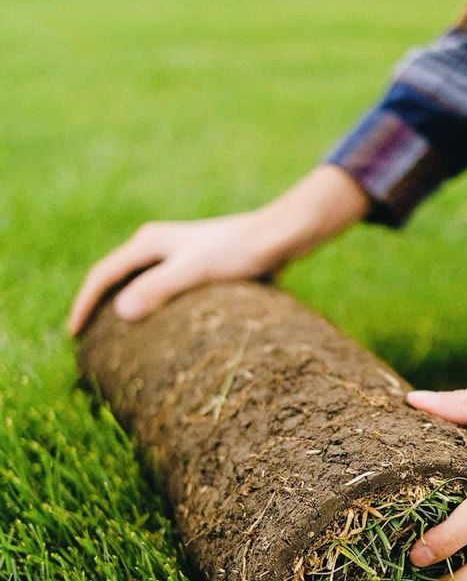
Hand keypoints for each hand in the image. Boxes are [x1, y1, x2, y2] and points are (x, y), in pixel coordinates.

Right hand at [67, 165, 367, 334]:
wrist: (278, 237)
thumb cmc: (239, 252)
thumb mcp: (196, 270)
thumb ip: (160, 288)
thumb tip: (122, 312)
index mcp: (149, 242)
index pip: (103, 275)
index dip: (84, 305)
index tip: (74, 335)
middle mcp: (157, 245)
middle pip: (115, 278)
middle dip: (98, 307)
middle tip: (86, 343)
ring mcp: (176, 255)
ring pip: (137, 285)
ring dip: (123, 309)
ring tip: (115, 341)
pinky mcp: (195, 267)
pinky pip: (160, 291)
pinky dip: (149, 310)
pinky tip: (158, 333)